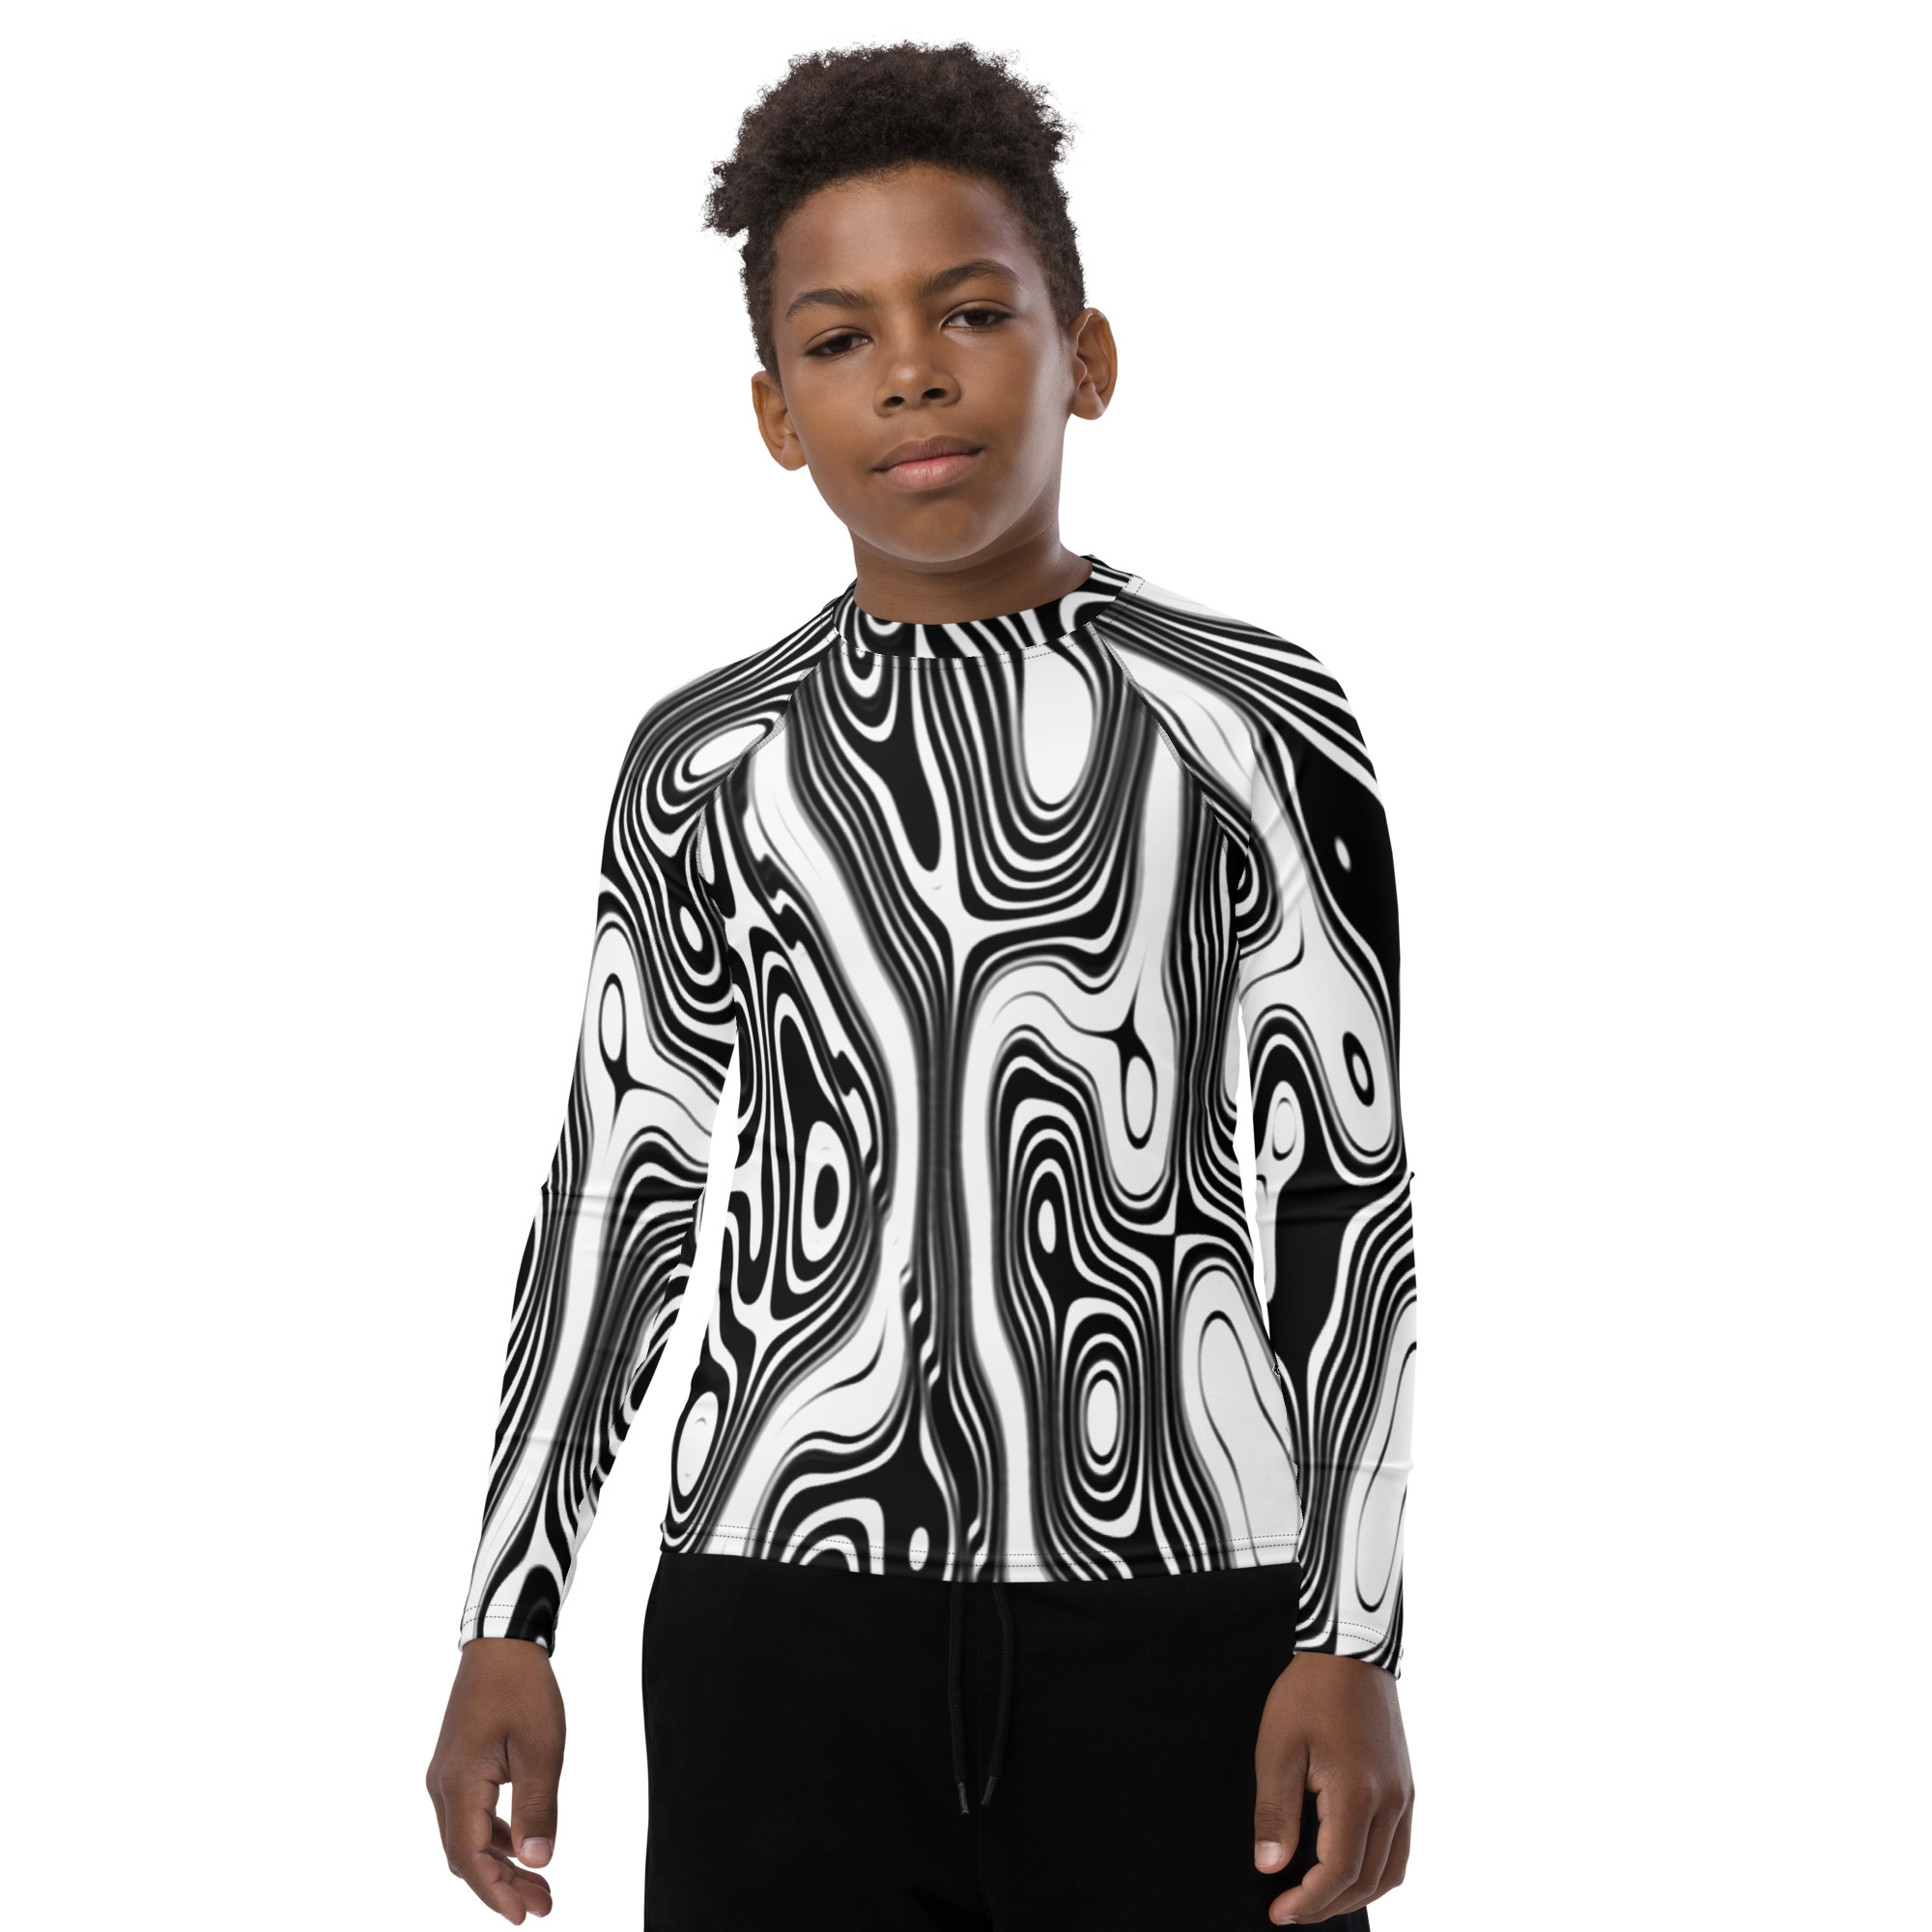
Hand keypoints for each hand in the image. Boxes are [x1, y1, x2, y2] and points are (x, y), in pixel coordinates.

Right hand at [426, 1636, 565, 1921]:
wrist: (502, 1643)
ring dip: (500, 1864)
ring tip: (539, 1886)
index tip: (525, 1916)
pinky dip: (496, 1838)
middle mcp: (443, 1786)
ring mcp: (447, 1776)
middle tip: (543, 1906)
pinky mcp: (458, 1766)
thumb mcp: (541, 1748)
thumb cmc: (522, 1689)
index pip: (470, 1857)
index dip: (496, 1892)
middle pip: (466, 1855)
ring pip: (468, 1837)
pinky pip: (472, 1816)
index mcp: (459, 1784)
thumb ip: (538, 1807)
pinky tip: (522, 1848)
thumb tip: (538, 1861)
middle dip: (501, 1885)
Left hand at [1253, 1651, 1412, 1923]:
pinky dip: (1375, 1871)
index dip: (1308, 1901)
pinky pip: (1399, 1849)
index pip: (1339, 1872)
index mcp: (1359, 1792)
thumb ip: (1276, 1812)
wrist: (1350, 1651)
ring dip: (1355, 1893)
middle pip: (1367, 1880)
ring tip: (1315, 1897)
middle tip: (1290, 1910)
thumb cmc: (1308, 1693)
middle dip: (1327, 1904)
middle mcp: (1391, 1801)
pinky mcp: (1406, 1787)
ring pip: (1390, 1871)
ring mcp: (1404, 1795)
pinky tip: (1346, 1869)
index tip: (1278, 1912)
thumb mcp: (1278, 1747)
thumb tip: (1271, 1867)